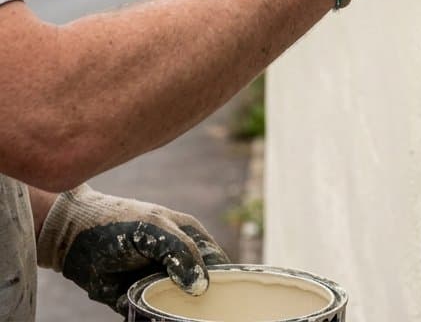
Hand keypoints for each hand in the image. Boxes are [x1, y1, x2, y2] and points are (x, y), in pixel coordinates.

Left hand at [36, 184, 227, 314]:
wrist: (74, 237)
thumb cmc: (120, 222)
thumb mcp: (155, 228)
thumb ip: (181, 252)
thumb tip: (201, 286)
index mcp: (191, 239)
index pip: (218, 263)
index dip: (226, 282)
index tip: (230, 302)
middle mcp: (178, 263)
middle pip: (200, 289)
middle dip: (203, 305)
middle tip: (204, 316)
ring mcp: (158, 283)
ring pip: (177, 306)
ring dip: (177, 315)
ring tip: (175, 314)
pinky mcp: (136, 301)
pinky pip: (150, 316)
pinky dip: (153, 320)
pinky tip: (154, 316)